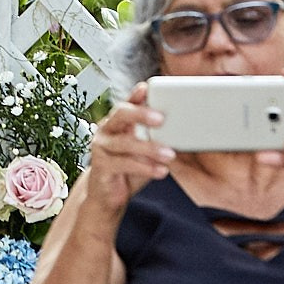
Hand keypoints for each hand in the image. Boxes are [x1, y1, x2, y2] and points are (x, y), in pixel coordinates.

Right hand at [81, 83, 173, 218]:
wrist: (107, 196)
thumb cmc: (128, 169)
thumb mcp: (143, 150)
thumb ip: (154, 138)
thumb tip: (182, 130)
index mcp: (117, 123)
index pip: (126, 104)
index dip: (135, 95)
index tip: (147, 88)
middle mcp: (106, 130)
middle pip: (120, 114)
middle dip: (140, 114)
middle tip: (161, 119)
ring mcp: (101, 147)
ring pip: (125, 143)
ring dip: (149, 148)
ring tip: (170, 155)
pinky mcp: (100, 166)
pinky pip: (123, 164)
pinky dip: (144, 168)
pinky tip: (160, 171)